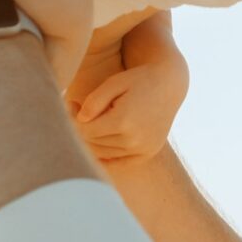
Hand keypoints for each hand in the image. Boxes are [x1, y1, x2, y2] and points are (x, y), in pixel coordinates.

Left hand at [74, 39, 190, 164]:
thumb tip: (79, 120)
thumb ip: (94, 101)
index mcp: (124, 121)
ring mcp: (143, 149)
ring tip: (90, 121)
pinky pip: (118, 162)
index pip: (86, 131)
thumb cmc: (138, 80)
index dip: (73, 118)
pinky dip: (105, 155)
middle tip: (76, 109)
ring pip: (103, 153)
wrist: (170, 85)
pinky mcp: (147, 153)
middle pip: (93, 143)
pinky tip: (99, 141)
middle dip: (81, 128)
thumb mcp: (114, 82)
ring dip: (92, 140)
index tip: (71, 103)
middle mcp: (134, 140)